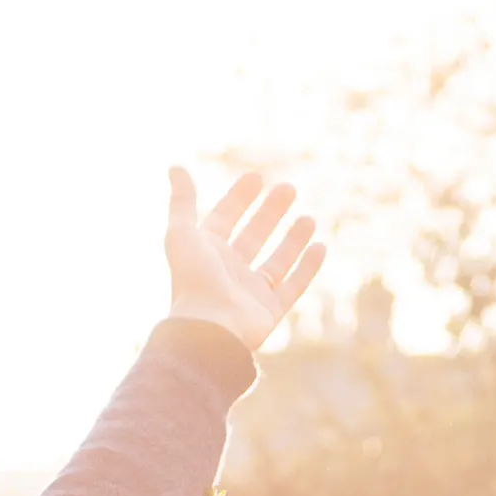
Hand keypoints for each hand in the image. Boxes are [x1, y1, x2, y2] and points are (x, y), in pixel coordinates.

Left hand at [164, 168, 325, 353]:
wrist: (209, 328)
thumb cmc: (194, 279)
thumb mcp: (182, 233)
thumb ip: (182, 201)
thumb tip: (175, 167)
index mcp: (207, 253)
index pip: (225, 218)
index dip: (239, 198)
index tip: (257, 177)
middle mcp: (229, 271)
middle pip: (254, 235)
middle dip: (271, 212)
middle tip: (289, 188)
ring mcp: (250, 292)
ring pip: (277, 260)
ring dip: (293, 238)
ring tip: (309, 217)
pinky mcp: (270, 311)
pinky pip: (293, 286)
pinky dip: (308, 267)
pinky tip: (320, 246)